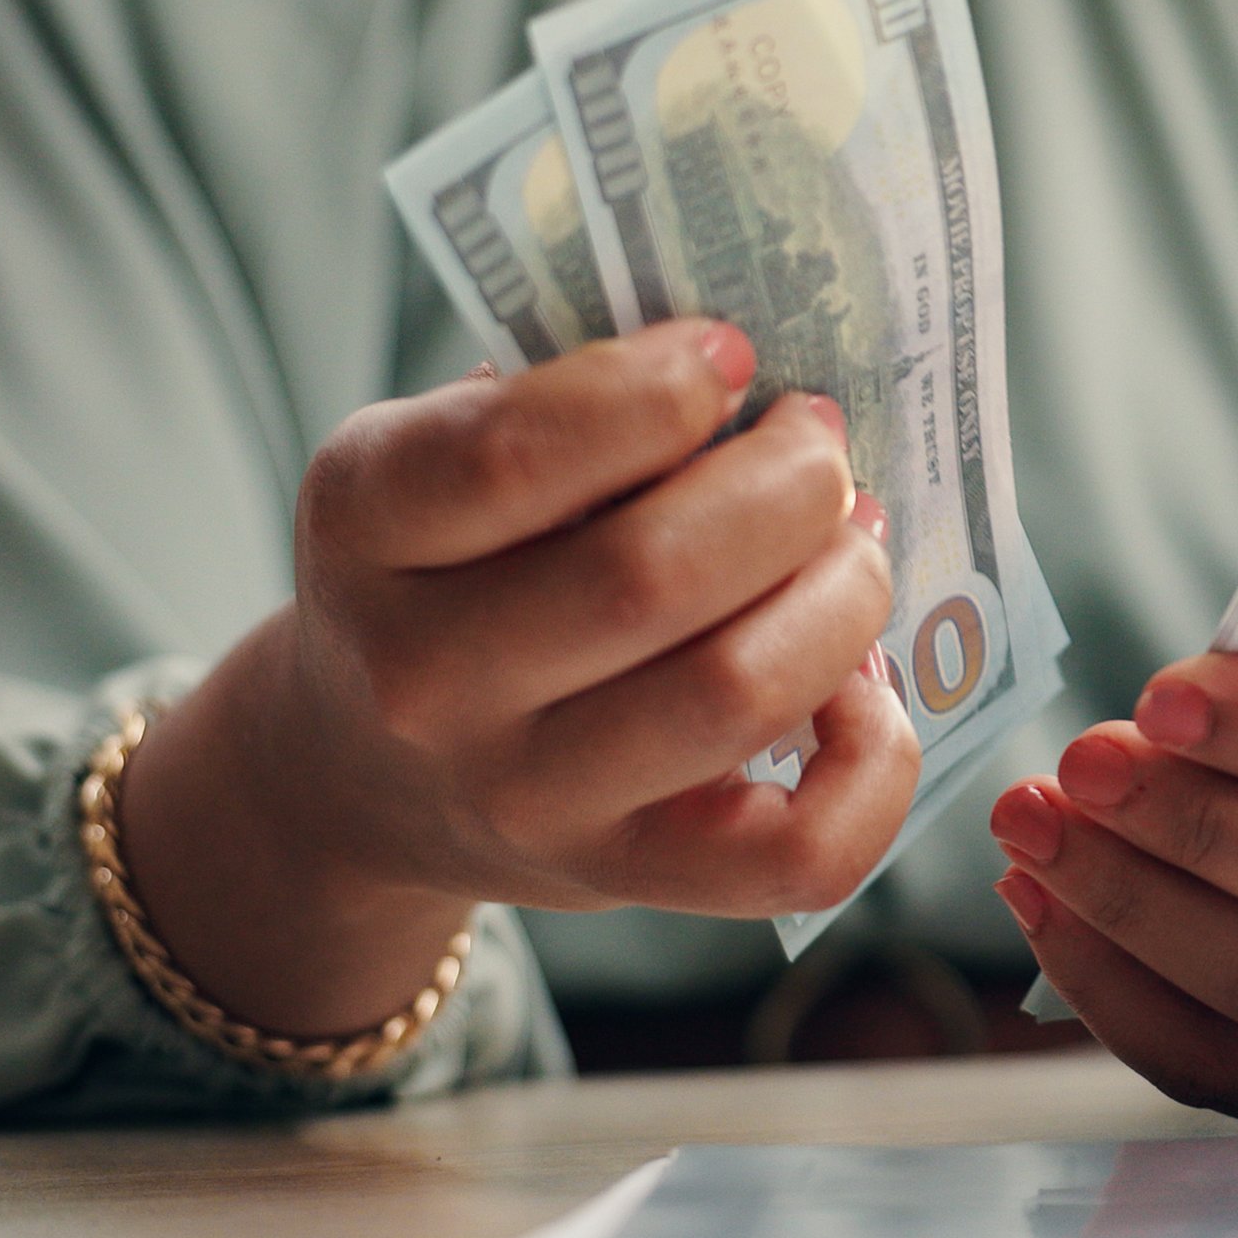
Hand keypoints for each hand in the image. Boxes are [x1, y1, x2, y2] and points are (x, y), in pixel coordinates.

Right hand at [112, 320, 915, 1038]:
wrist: (363, 770)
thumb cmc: (449, 567)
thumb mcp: (440, 452)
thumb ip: (569, 399)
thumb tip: (766, 382)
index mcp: (367, 526)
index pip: (514, 454)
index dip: (659, 389)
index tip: (731, 356)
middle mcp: (423, 679)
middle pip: (652, 575)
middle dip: (790, 485)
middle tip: (821, 447)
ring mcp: (524, 799)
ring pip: (734, 695)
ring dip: (842, 595)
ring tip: (854, 543)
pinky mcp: (624, 880)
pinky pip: (799, 854)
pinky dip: (873, 760)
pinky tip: (860, 682)